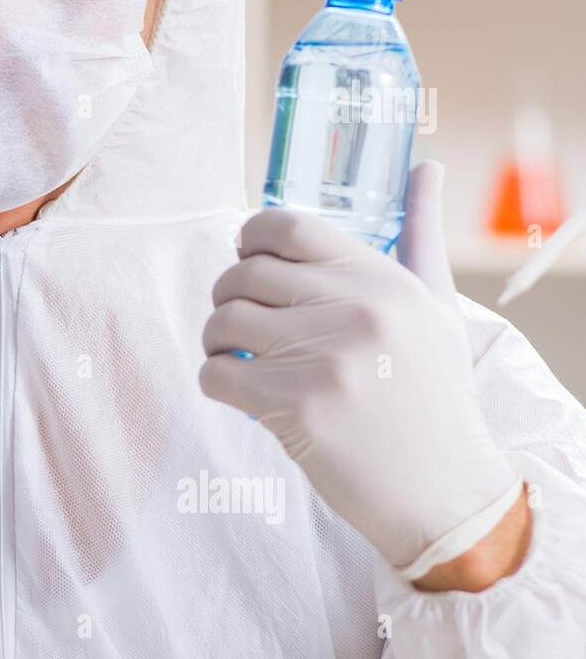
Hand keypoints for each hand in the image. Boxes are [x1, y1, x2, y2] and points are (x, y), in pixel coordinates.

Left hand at [199, 163, 521, 579]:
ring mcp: (322, 357)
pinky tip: (240, 391)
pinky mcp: (294, 405)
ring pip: (221, 321)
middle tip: (241, 321)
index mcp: (383, 279)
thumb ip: (421, 237)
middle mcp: (354, 309)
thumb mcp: (437, 309)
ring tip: (240, 357)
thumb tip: (424, 166)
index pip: (286, 226)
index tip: (245, 259)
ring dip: (215, 339)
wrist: (444, 492)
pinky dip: (215, 381)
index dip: (248, 238)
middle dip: (227, 296)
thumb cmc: (434, 397)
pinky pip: (215, 372)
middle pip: (242, 273)